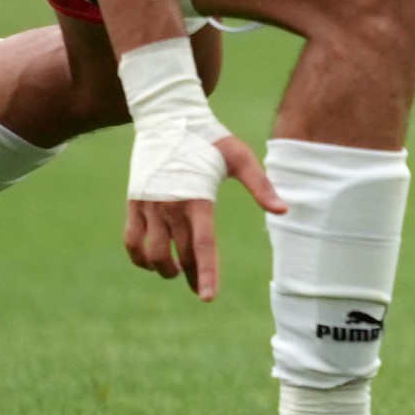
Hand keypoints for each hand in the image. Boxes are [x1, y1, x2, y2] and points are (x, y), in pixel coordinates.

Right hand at [124, 134, 284, 299]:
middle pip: (179, 255)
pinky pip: (131, 240)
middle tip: (202, 290)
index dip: (207, 273)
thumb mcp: (240, 157)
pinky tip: (152, 261)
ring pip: (151, 253)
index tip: (208, 298)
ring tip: (178, 272)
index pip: (202, 246)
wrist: (168, 117)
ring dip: (164, 269)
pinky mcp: (134, 202)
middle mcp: (169, 206)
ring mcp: (148, 206)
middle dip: (192, 277)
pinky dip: (139, 257)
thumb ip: (261, 186)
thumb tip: (284, 211)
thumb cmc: (210, 138)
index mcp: (197, 198)